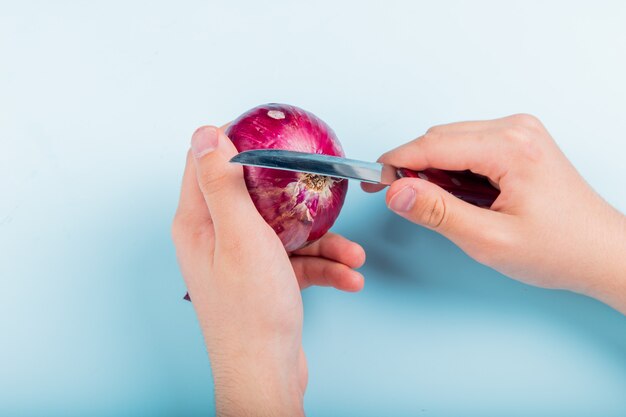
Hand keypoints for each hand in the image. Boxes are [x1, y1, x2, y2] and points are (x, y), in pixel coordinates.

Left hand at [172, 126, 364, 415]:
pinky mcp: (264, 280)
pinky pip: (296, 260)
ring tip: (352, 253)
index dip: (233, 141)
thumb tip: (206, 134)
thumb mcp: (240, 235)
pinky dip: (323, 266)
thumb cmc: (251, 310)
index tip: (270, 134)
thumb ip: (223, 183)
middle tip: (317, 181)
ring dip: (322, 240)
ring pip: (283, 231)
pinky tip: (348, 276)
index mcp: (198, 223)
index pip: (203, 163)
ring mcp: (241, 260)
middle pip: (253, 194)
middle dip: (293, 192)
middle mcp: (215, 238)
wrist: (266, 372)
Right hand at [364, 114, 625, 312]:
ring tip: (440, 205)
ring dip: (434, 170)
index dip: (396, 164)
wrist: (601, 253)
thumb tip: (397, 192)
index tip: (374, 182)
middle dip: (413, 168)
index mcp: (510, 148)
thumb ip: (438, 213)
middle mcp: (515, 130)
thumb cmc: (559, 249)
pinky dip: (454, 170)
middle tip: (399, 199)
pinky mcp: (519, 143)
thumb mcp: (489, 240)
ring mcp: (519, 133)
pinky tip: (461, 196)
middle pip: (439, 138)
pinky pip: (469, 146)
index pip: (432, 145)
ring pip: (451, 141)